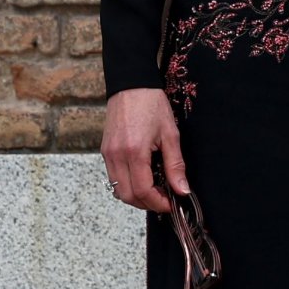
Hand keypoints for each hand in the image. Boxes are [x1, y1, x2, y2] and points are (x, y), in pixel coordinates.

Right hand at [101, 87, 188, 213]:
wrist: (131, 85)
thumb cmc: (151, 104)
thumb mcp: (170, 134)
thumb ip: (175, 165)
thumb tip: (182, 190)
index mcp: (134, 151)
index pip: (142, 190)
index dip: (157, 203)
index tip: (171, 204)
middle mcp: (116, 155)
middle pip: (127, 195)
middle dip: (147, 203)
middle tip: (165, 200)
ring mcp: (108, 154)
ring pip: (118, 190)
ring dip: (136, 196)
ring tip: (156, 189)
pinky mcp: (105, 151)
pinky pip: (114, 178)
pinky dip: (128, 185)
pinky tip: (143, 178)